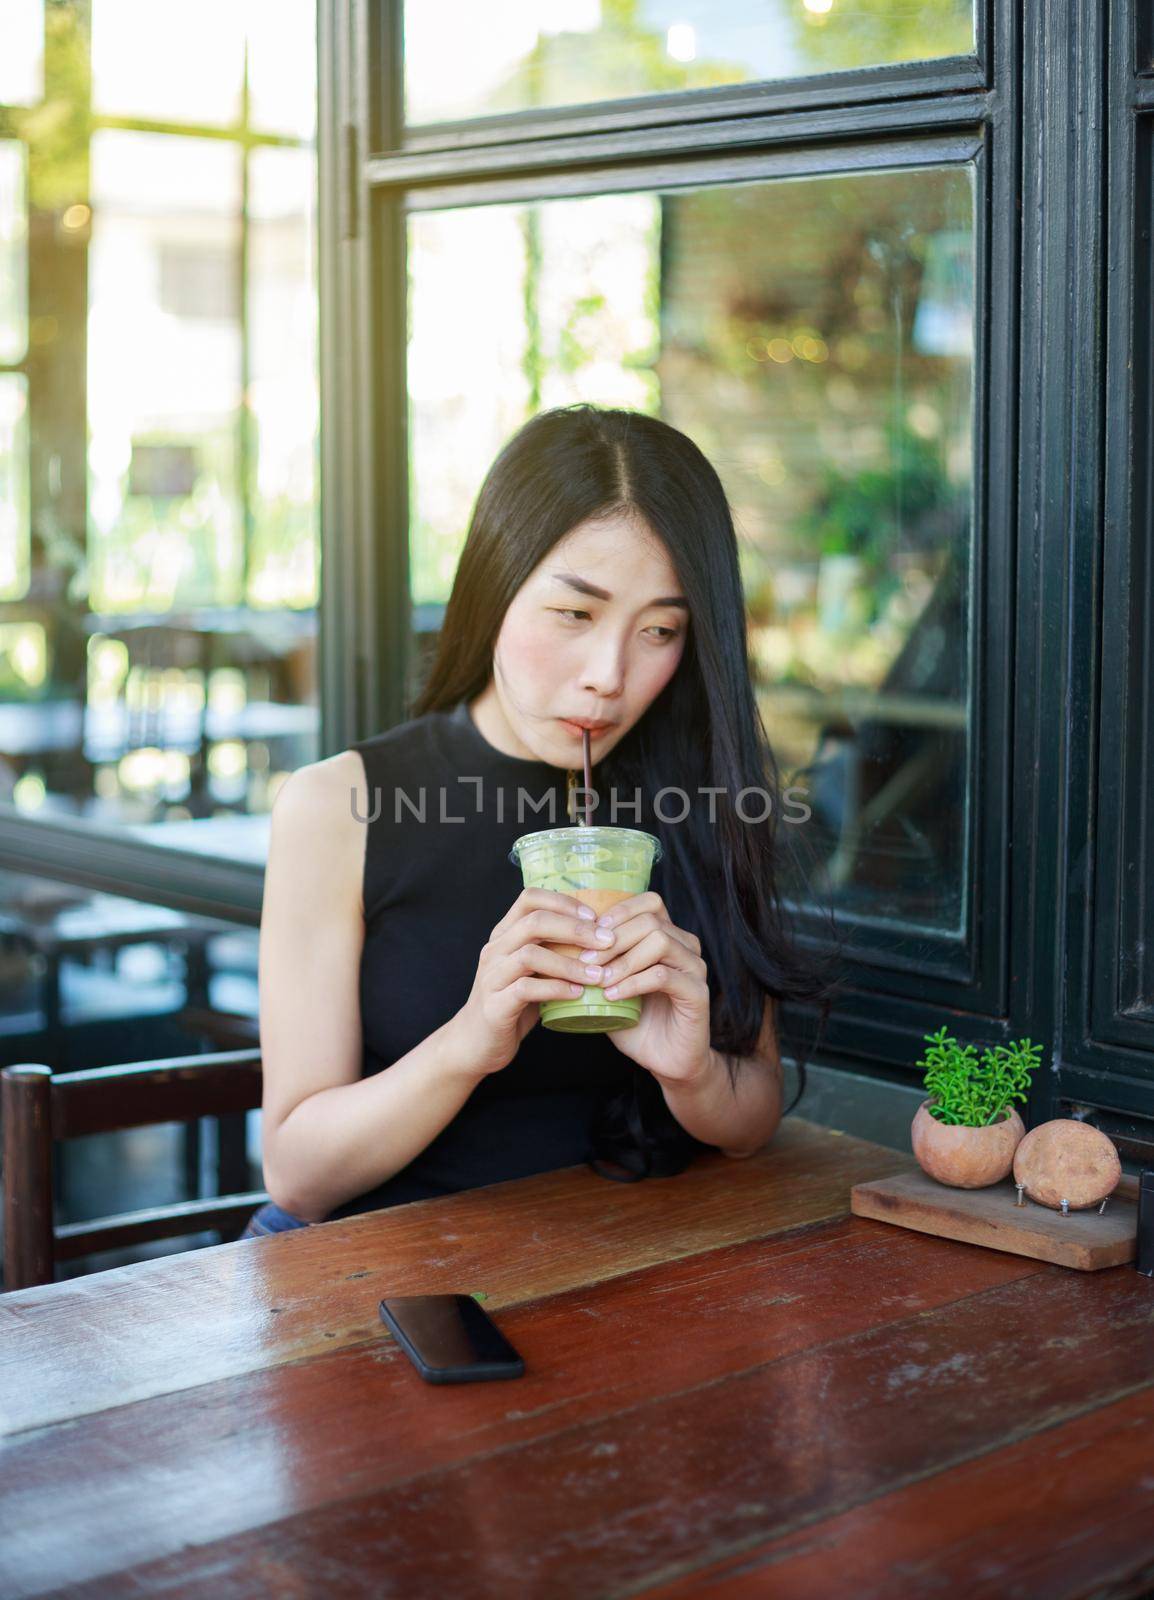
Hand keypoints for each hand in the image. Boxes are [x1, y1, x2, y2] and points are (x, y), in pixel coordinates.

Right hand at [448, 890, 607, 1078]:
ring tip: (598, 974)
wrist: (476, 1043)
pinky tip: (577, 994)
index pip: (530, 898)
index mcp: (504, 935)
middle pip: (535, 922)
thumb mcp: (530, 970)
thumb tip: (597, 935)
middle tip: (607, 941)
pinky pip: (526, 989)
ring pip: (531, 954)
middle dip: (576, 929)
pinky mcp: (495, 1005)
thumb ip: (551, 950)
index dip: (564, 902)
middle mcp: (495, 950)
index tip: (594, 916)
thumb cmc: (512, 1003)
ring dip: (570, 963)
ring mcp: (492, 977)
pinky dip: (556, 988)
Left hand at [575, 891, 712, 1083]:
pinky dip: (632, 983)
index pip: (649, 903)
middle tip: (585, 961)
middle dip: (612, 938)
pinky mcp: (697, 993)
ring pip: (659, 941)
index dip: (618, 912)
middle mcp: (686, 946)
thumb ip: (598, 964)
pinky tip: (612, 996)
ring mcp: (695, 968)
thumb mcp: (612, 986)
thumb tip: (561, 943)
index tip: (588, 934)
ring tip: (599, 980)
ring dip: (622, 960)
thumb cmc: (638, 1022)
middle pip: (650, 919)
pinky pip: (663, 975)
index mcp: (669, 937)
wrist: (666, 1061)